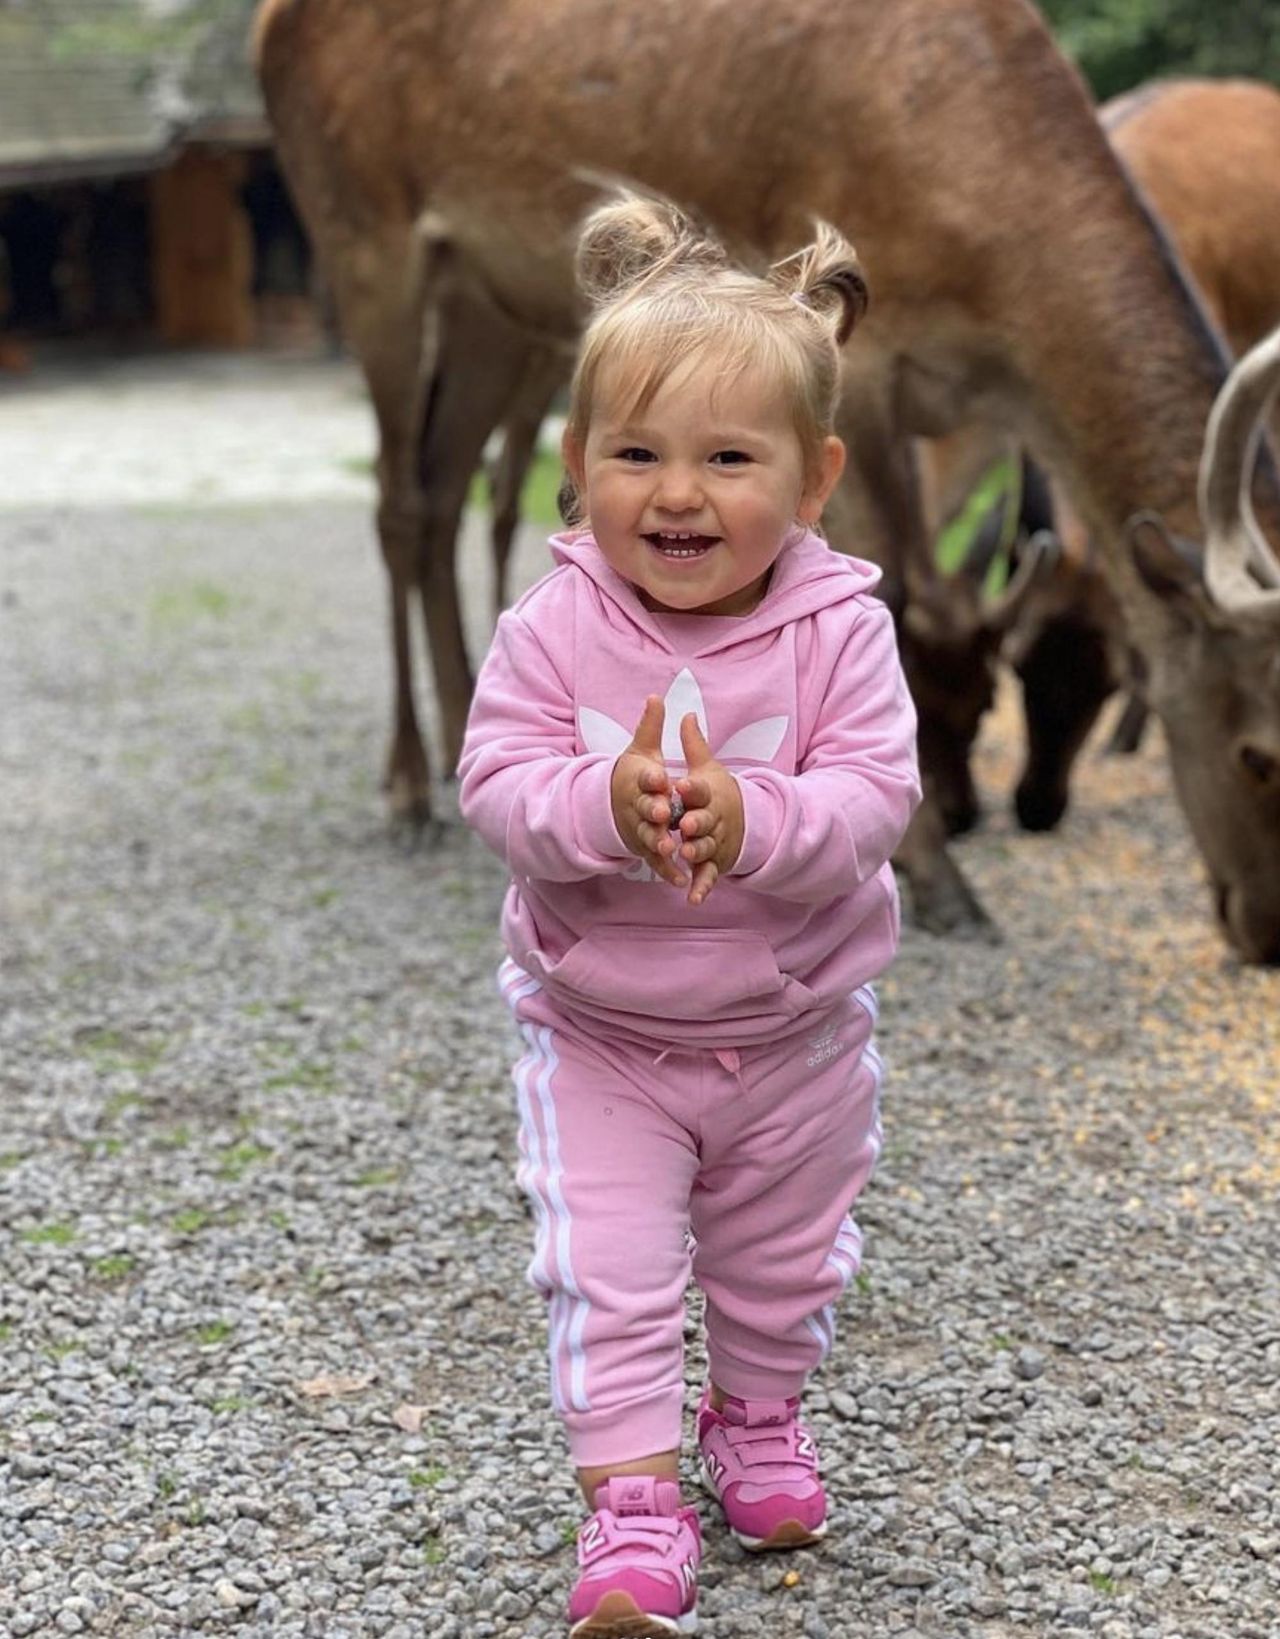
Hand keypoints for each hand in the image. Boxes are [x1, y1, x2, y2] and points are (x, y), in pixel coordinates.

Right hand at [610, 696, 684, 887]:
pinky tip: (681, 881)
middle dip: (654, 811)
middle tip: (663, 813)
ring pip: (649, 837)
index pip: (644, 777)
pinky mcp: (645, 849)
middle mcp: (637, 807)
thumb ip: (650, 727)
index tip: (660, 775)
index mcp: (639, 781)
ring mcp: (640, 830)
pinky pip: (656, 862)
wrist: (612, 805)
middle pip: (645, 809)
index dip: (651, 777)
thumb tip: (656, 695)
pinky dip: (667, 872)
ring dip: (658, 843)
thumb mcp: (641, 750)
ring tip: (670, 848)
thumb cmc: (634, 775)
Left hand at [672, 713, 743, 905]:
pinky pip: (707, 876)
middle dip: (696, 822)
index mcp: (708, 794)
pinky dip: (701, 888)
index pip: (700, 788)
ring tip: (685, 854)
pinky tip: (692, 899)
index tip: (681, 782)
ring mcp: (714, 843)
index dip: (692, 786)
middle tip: (686, 824)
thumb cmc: (718, 793)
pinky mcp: (713, 864)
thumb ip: (694, 745)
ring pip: (705, 848)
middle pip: (704, 821)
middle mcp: (713, 819)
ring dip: (696, 851)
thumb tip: (685, 713)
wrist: (744, 821)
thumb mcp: (708, 768)